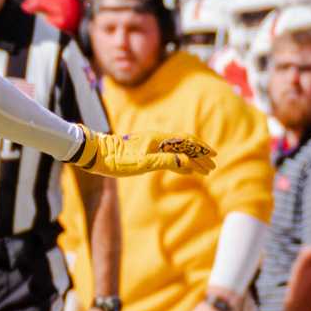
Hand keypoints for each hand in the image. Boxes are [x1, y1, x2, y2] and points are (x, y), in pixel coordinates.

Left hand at [72, 130, 215, 178]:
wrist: (97, 154)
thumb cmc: (117, 160)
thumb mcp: (141, 164)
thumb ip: (164, 162)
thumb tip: (187, 162)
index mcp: (159, 140)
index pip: (186, 142)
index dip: (201, 149)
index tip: (213, 157)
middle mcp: (157, 140)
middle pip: (184, 146)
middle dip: (199, 156)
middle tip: (212, 167)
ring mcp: (152, 145)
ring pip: (177, 151)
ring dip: (191, 160)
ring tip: (203, 170)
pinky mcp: (146, 152)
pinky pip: (169, 156)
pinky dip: (180, 162)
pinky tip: (185, 169)